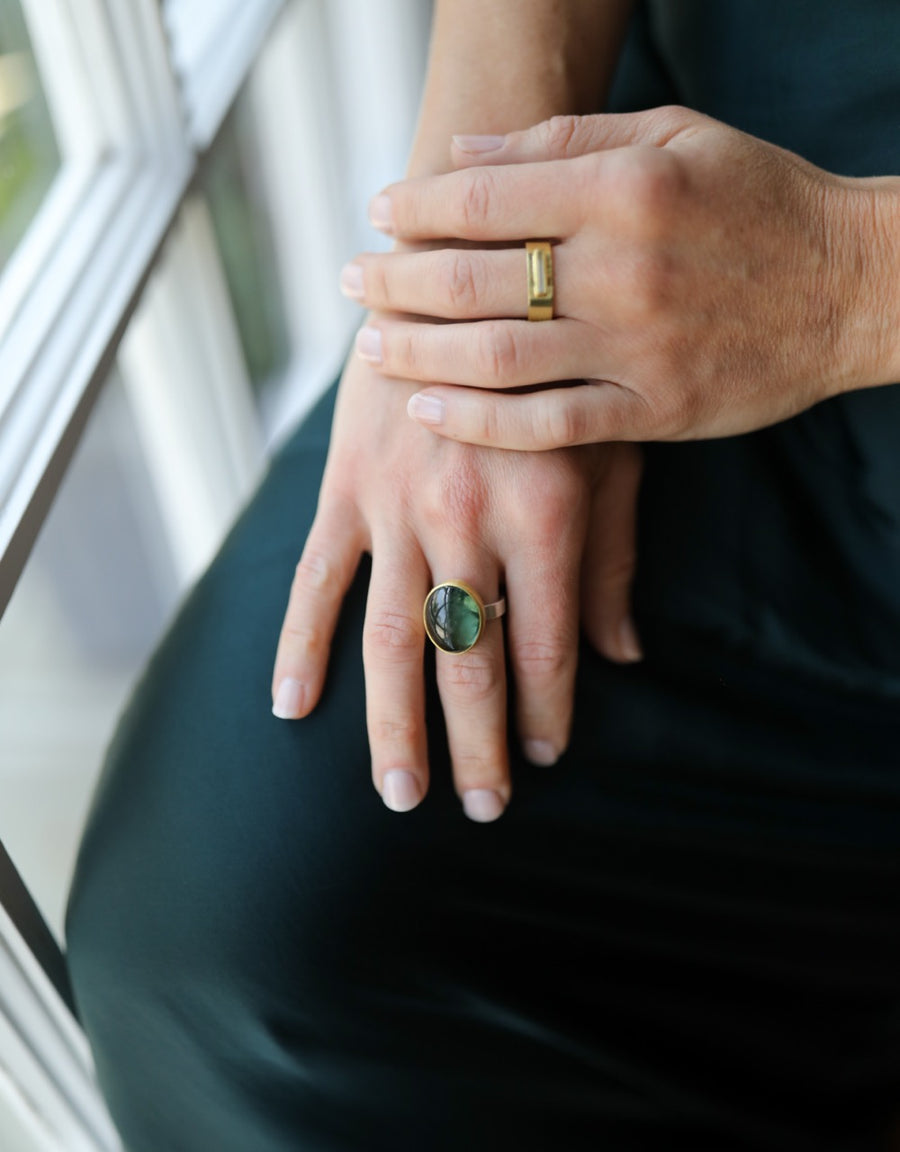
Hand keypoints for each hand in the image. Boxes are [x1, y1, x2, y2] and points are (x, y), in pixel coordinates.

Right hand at [270, 351, 640, 821]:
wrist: (462, 268)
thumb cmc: (556, 363)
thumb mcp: (608, 449)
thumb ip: (613, 556)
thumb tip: (623, 656)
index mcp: (545, 515)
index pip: (547, 647)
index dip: (547, 713)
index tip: (545, 759)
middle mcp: (468, 521)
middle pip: (470, 660)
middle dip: (478, 744)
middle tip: (480, 812)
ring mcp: (398, 507)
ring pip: (393, 639)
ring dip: (393, 725)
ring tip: (399, 794)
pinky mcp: (346, 488)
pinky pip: (316, 579)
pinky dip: (300, 644)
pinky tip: (291, 706)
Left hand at [345, 108, 894, 448]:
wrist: (851, 286)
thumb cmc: (759, 200)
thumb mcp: (673, 135)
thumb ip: (563, 138)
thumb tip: (461, 152)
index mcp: (623, 187)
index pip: (485, 198)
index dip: (416, 209)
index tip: (377, 216)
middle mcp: (622, 268)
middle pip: (474, 280)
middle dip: (396, 281)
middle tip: (351, 284)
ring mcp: (635, 349)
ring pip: (496, 358)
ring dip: (418, 355)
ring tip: (370, 349)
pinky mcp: (653, 412)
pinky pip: (547, 425)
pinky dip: (479, 422)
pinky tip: (429, 412)